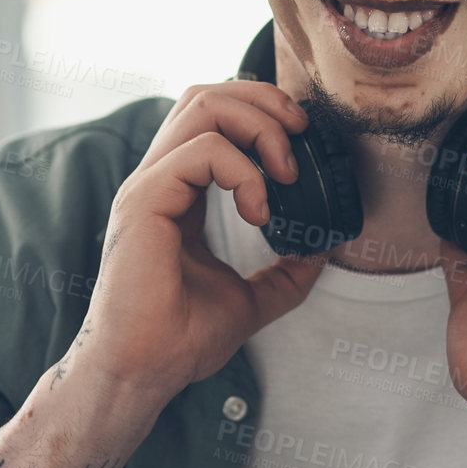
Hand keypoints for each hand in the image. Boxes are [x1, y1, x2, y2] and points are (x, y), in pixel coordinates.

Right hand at [62, 82, 327, 413]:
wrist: (143, 373)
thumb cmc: (179, 340)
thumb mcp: (250, 298)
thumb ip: (285, 272)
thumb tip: (323, 250)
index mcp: (177, 192)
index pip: (212, 117)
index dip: (262, 112)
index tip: (302, 143)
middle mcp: (159, 179)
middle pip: (206, 94)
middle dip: (264, 100)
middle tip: (301, 136)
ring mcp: (148, 185)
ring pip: (203, 105)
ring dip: (259, 127)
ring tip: (285, 173)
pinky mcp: (144, 201)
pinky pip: (201, 150)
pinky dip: (244, 172)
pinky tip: (259, 211)